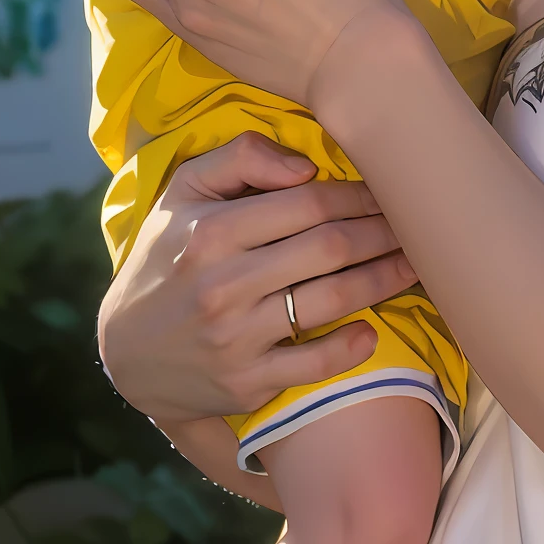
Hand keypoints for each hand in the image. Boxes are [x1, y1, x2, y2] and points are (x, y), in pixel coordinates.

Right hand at [97, 133, 417, 426]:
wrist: (125, 349)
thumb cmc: (168, 254)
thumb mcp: (186, 191)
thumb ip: (241, 158)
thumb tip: (306, 166)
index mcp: (213, 233)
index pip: (309, 203)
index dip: (360, 195)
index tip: (389, 190)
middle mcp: (224, 287)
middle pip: (330, 249)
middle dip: (384, 233)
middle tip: (418, 224)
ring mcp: (236, 341)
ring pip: (332, 301)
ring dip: (384, 280)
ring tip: (414, 264)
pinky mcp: (245, 385)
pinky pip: (312, 364)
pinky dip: (350, 347)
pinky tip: (374, 329)